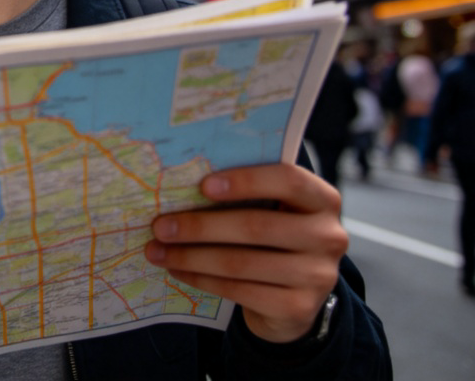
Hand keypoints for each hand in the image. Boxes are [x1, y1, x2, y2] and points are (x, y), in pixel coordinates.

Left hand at [146, 163, 347, 343]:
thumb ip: (247, 191)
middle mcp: (329, 236)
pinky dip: (202, 279)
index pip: (288, 180)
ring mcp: (317, 276)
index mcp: (322, 199)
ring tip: (157, 250)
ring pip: (241, 262)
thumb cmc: (273, 234)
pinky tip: (177, 269)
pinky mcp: (298, 308)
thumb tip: (183, 179)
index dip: (246, 181)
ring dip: (192, 255)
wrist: (296, 293)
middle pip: (256, 226)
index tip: (203, 185)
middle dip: (200, 225)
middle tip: (160, 225)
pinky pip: (240, 290)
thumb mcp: (272, 206)